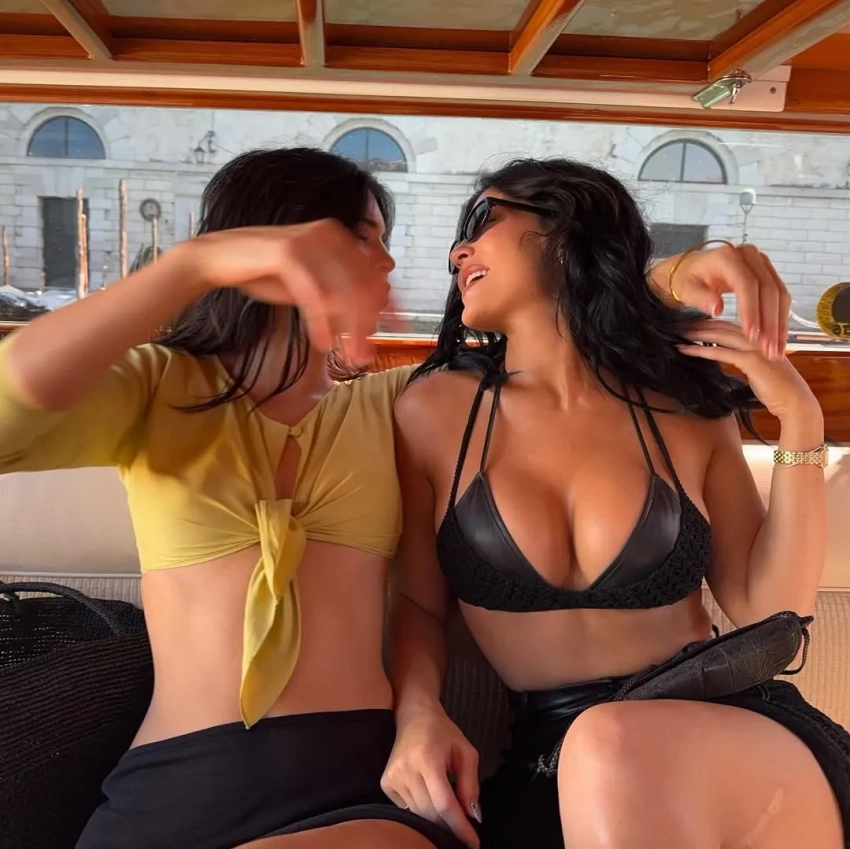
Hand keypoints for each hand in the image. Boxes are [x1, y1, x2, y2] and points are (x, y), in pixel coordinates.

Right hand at [173, 219, 393, 362]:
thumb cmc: (266, 273)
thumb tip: (374, 318)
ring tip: (348, 356)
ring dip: (349, 329)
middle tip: (364, 356)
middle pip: (364, 286)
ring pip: (343, 293)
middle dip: (367, 325)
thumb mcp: (313, 286)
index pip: (375, 275)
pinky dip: (321, 323)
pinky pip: (315, 295)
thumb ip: (341, 296)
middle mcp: (330, 234)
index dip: (389, 306)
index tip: (395, 332)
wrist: (219, 259)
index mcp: (340, 238)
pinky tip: (322, 343)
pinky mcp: (288, 253)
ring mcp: (309, 241)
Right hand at [381, 707, 480, 848]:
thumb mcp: (466, 752)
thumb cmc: (443, 732)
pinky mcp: (385, 784)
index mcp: (427, 758)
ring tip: (449, 812)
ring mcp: (392, 778)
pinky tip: (430, 798)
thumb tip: (472, 816)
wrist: (414, 715)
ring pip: (419, 815)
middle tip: (465, 833)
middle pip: (430, 814)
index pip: (444, 803)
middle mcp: (406, 769)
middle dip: (450, 827)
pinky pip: (408, 809)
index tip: (473, 843)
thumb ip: (471, 784)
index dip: (460, 827)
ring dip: (437, 820)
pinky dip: (423, 811)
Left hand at [656, 243, 789, 360]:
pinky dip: (779, 317)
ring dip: (779, 322)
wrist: (690, 269)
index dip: (751, 310)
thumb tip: (717, 309)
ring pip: (779, 294)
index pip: (746, 284)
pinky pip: (779, 295)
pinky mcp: (767, 272)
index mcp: (728, 257)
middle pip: (769, 289)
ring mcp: (761, 262)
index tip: (751, 334)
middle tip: (769, 347)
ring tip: (776, 347)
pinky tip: (776, 337)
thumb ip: (700, 298)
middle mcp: (749, 255)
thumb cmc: (685, 280)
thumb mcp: (685, 290)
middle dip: (770, 321)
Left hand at [677, 320, 817, 420]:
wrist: (794, 402)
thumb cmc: (775, 389)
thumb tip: (721, 356)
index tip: (689, 323)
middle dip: (699, 324)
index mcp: (760, 337)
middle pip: (723, 326)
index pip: (729, 325)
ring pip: (720, 335)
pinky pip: (721, 353)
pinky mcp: (753, 361)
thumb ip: (741, 359)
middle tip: (677, 324)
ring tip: (677, 333)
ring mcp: (756, 347)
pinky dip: (701, 350)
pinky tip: (685, 350)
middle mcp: (759, 337)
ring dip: (697, 334)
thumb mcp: (756, 369)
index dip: (708, 323)